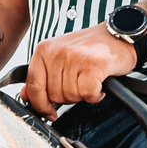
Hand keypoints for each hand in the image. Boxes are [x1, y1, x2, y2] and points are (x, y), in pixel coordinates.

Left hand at [23, 25, 137, 117]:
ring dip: (83, 95)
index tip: (49, 112)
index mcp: (44, 49)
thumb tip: (25, 96)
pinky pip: (87, 94)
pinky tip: (99, 84)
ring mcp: (75, 57)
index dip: (40, 104)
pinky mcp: (93, 65)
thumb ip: (42, 75)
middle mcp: (57, 51)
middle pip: (53, 95)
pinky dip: (95, 95)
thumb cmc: (92, 47)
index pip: (33, 85)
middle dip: (68, 97)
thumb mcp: (60, 56)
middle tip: (80, 84)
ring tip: (90, 80)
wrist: (121, 35)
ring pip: (70, 96)